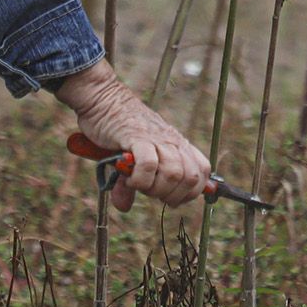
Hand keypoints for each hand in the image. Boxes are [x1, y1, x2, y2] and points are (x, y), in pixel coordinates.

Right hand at [53, 60, 211, 210]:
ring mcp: (156, 139)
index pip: (202, 172)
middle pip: (190, 178)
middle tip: (152, 192)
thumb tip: (124, 207)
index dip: (191, 192)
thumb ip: (133, 181)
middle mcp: (172, 141)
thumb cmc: (119, 128)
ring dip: (156, 189)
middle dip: (173, 195)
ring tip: (140, 185)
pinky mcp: (137, 137)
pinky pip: (149, 165)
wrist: (104, 99)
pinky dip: (141, 180)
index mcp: (178, 144)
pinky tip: (129, 179)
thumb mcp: (133, 157)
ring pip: (174, 173)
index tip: (171, 198)